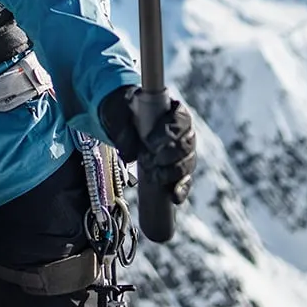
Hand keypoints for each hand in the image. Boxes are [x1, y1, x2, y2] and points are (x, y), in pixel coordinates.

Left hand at [98, 84, 196, 203]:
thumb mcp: (118, 112)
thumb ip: (122, 127)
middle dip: (167, 155)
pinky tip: (174, 196)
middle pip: (186, 144)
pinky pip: (186, 180)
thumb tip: (130, 154)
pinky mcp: (180, 170)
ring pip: (188, 163)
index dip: (168, 132)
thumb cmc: (123, 111)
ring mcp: (184, 151)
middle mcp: (183, 130)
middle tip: (146, 159)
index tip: (149, 142)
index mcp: (172, 109)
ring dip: (171, 172)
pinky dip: (181, 189)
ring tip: (152, 175)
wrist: (122, 122)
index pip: (181, 119)